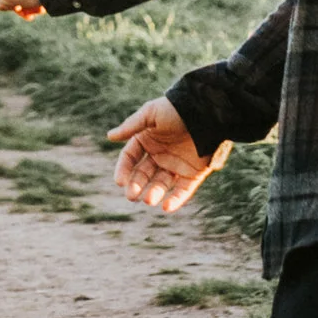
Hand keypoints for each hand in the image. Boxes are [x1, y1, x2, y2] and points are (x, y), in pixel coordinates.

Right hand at [106, 95, 222, 214]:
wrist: (206, 111)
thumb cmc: (176, 109)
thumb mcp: (151, 114)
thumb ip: (131, 126)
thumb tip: (110, 136)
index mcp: (147, 140)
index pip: (130, 158)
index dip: (124, 170)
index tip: (120, 182)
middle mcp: (160, 155)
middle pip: (143, 174)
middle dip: (136, 185)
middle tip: (132, 196)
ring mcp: (176, 165)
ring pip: (161, 184)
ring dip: (154, 193)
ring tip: (149, 200)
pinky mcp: (193, 173)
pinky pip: (183, 190)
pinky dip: (175, 200)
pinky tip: (166, 207)